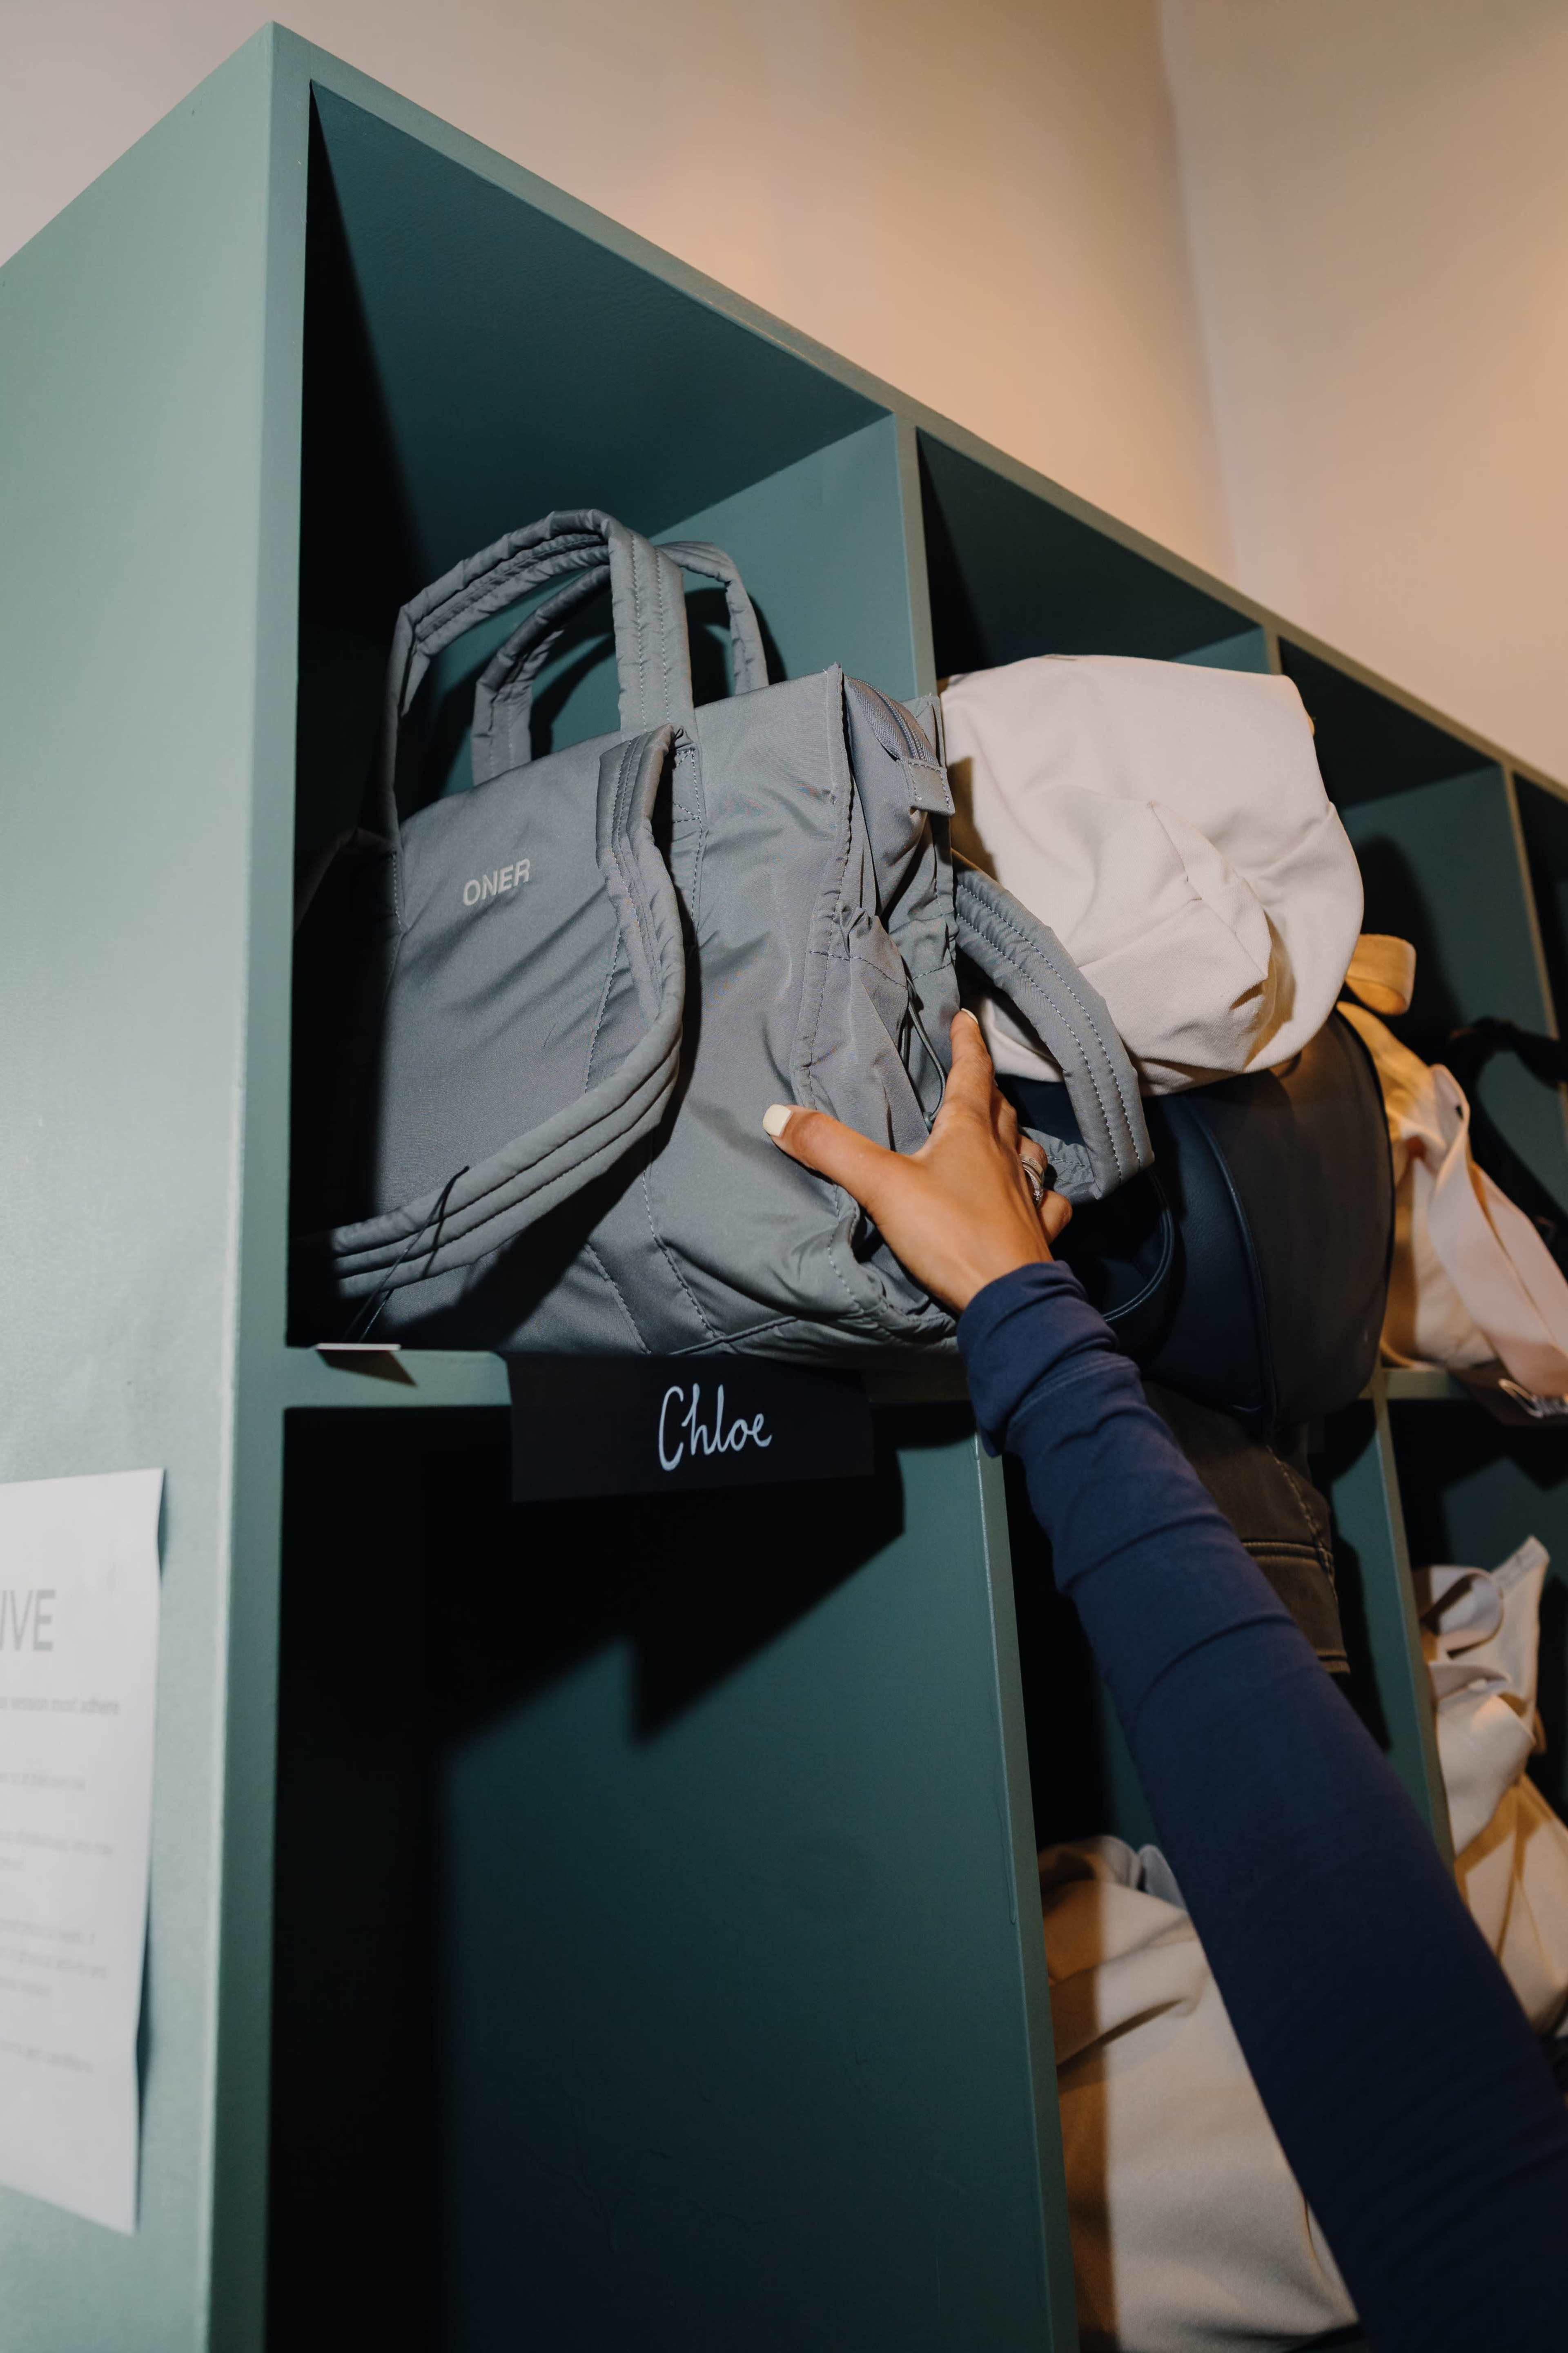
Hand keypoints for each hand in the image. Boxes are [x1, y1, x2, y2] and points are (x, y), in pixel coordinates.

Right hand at [762, 1009, 1071, 1313]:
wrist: (1007, 1297)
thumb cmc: (949, 1233)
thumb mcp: (881, 1185)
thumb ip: (831, 1149)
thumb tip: (777, 1115)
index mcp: (970, 1132)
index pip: (972, 1073)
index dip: (967, 1042)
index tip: (964, 1017)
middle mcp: (1006, 1155)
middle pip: (1000, 1109)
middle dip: (987, 1085)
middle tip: (977, 1073)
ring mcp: (1028, 1194)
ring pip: (1028, 1151)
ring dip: (1016, 1135)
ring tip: (1005, 1132)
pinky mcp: (1039, 1232)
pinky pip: (1047, 1203)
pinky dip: (1043, 1194)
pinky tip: (1039, 1199)